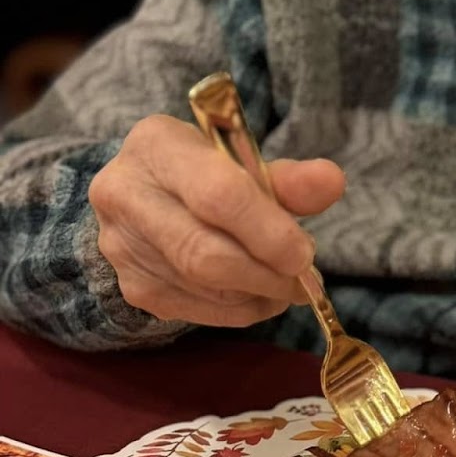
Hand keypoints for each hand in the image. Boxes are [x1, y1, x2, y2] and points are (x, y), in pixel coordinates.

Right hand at [89, 114, 344, 325]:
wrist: (144, 194)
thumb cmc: (204, 171)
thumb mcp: (243, 160)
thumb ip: (287, 177)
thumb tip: (332, 182)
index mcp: (157, 145)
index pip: (217, 195)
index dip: (268, 232)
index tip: (306, 253)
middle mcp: (126, 194)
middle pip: (204, 253)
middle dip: (267, 273)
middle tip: (306, 279)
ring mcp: (122, 246)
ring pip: (203, 287)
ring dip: (260, 293)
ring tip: (290, 283)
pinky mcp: (133, 286)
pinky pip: (198, 310)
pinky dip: (241, 308)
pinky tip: (263, 295)